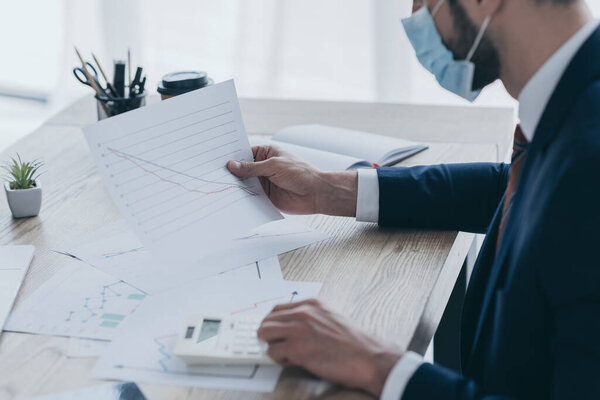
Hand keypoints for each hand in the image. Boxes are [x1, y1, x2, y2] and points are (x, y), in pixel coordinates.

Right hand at [227, 145, 357, 215]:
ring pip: (243, 184)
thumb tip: (231, 165)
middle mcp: (262, 168)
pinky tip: (229, 200)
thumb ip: (252, 168)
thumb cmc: (300, 173)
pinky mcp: (264, 197)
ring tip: (216, 187)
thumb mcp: (274, 166)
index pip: (244, 153)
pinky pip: (249, 198)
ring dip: (234, 187)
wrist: (316, 194)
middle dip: (229, 173)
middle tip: (211, 174)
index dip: (231, 156)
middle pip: (241, 170)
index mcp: (265, 154)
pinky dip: (241, 199)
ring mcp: (262, 183)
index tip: (214, 159)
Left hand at [257, 299, 401, 395]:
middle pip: (267, 320)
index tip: (275, 332)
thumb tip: (293, 325)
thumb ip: (312, 317)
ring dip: (272, 346)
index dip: (274, 323)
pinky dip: (280, 360)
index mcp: (311, 304)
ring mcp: (298, 330)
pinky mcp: (297, 349)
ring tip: (287, 354)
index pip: (277, 308)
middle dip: (269, 335)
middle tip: (278, 345)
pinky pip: (272, 352)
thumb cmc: (354, 343)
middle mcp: (303, 313)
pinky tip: (294, 362)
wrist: (368, 358)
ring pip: (264, 333)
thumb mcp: (332, 317)